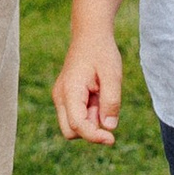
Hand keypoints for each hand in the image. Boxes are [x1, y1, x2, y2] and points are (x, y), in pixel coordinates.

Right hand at [53, 22, 124, 143]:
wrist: (90, 35)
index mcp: (69, 91)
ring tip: (102, 95)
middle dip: (90, 129)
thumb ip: (111, 102)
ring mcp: (61, 98)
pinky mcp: (67, 98)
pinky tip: (97, 94)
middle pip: (70, 131)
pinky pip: (77, 115)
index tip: (112, 139)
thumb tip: (109, 127)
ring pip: (74, 125)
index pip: (77, 125)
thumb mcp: (112, 75)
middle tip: (105, 107)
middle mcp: (60, 97)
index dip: (94, 136)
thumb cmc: (102, 52)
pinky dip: (90, 113)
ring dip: (91, 119)